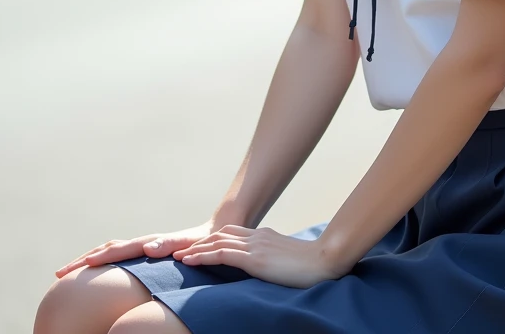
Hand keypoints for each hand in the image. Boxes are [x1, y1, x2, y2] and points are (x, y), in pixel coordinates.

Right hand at [55, 222, 219, 277]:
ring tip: (70, 271)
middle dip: (82, 261)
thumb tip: (149, 246)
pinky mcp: (149, 252)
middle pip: (106, 249)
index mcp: (148, 244)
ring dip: (91, 259)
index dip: (93, 259)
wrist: (215, 231)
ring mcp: (145, 246)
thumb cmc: (203, 243)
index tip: (74, 268)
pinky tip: (99, 271)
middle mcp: (143, 243)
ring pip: (111, 250)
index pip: (114, 251)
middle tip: (58, 273)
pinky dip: (105, 259)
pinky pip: (121, 255)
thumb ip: (170, 245)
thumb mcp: (188, 245)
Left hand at [174, 225, 348, 288]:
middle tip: (180, 251)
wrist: (325, 260)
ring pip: (217, 242)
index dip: (213, 241)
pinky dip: (202, 256)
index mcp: (265, 237)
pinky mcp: (255, 258)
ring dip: (195, 250)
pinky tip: (189, 261)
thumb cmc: (312, 266)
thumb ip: (274, 259)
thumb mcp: (287, 260)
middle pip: (221, 234)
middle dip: (199, 243)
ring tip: (178, 256)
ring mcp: (255, 245)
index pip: (232, 235)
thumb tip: (267, 269)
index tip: (196, 249)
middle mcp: (257, 236)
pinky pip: (222, 254)